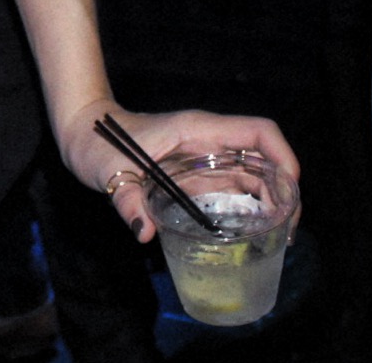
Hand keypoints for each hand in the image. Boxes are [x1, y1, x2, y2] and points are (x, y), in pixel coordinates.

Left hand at [62, 102, 298, 242]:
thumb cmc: (96, 142)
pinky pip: (232, 190)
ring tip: (277, 240)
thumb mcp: (107, 169)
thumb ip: (126, 199)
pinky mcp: (194, 176)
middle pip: (265, 160)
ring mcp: (203, 160)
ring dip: (271, 205)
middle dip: (285, 193)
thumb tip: (145, 232)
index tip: (290, 193)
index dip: (283, 157)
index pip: (257, 132)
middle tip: (287, 234)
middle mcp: (207, 143)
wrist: (81, 132)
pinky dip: (249, 211)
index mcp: (196, 130)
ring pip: (253, 177)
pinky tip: (250, 236)